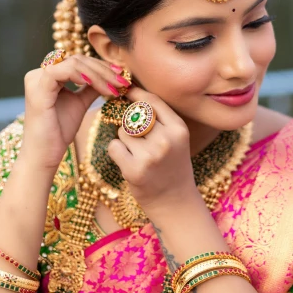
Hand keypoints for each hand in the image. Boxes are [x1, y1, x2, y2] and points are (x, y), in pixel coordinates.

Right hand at [21, 54, 130, 170]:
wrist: (45, 154)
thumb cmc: (59, 131)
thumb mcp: (80, 103)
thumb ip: (91, 87)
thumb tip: (111, 75)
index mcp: (48, 75)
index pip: (79, 61)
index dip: (102, 66)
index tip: (122, 77)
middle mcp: (39, 73)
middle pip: (78, 59)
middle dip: (104, 70)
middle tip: (123, 82)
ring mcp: (36, 79)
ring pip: (74, 63)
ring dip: (99, 74)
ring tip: (115, 88)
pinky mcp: (37, 88)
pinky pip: (64, 71)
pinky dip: (84, 76)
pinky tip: (100, 86)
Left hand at [106, 85, 199, 215]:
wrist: (175, 202)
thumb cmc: (173, 166)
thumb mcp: (176, 139)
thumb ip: (160, 119)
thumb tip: (132, 95)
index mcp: (178, 129)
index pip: (152, 101)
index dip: (136, 93)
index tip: (127, 91)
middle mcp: (166, 140)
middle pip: (134, 116)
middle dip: (130, 123)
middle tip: (139, 139)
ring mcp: (150, 155)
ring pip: (122, 131)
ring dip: (124, 140)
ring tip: (138, 155)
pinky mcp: (134, 169)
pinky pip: (114, 147)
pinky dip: (116, 152)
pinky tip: (129, 162)